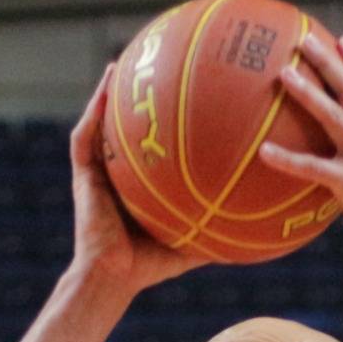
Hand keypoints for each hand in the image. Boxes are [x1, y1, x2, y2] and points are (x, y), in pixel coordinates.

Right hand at [68, 65, 204, 298]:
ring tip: (127, 62)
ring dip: (113, 92)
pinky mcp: (83, 175)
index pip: (156, 143)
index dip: (170, 119)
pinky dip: (94, 109)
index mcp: (142, 182)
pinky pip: (86, 136)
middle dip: (142, 96)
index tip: (192, 93)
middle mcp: (120, 171)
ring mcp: (100, 170)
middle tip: (161, 64)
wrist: (111, 279)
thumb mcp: (192, 242)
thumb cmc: (149, 267)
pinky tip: (105, 84)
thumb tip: (260, 225)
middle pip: (130, 126)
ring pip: (104, 122)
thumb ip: (219, 229)